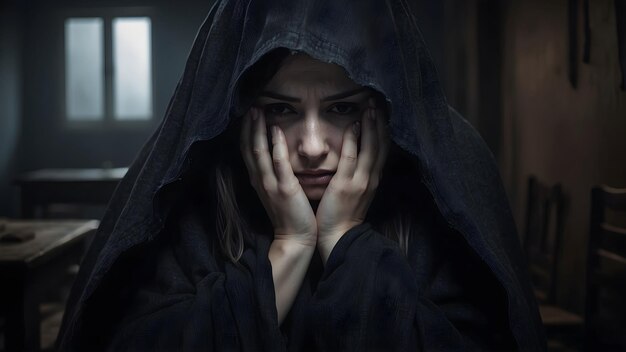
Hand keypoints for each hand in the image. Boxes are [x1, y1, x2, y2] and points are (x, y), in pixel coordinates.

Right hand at [240, 107, 316, 245]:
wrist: (296, 238)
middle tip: (250, 106)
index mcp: (259, 180)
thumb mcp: (278, 191)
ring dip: (257, 130)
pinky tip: (276, 129)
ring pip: (259, 152)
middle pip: (248, 148)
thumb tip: (276, 155)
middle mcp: (260, 180)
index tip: (248, 114)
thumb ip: (275, 173)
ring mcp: (270, 184)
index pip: (247, 151)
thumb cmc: (291, 214)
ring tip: (257, 111)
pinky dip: (275, 145)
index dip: (246, 132)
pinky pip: (278, 163)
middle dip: (248, 126)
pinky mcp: (285, 189)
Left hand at [316, 98, 389, 261]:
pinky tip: (354, 126)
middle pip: (381, 145)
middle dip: (381, 122)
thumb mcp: (357, 192)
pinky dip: (354, 141)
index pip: (382, 149)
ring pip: (370, 148)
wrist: (339, 236)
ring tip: (370, 107)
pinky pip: (352, 158)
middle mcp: (371, 178)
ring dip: (371, 126)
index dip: (383, 129)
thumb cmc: (343, 214)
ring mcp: (360, 181)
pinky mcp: (346, 185)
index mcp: (373, 179)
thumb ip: (359, 174)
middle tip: (378, 102)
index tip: (381, 111)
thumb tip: (358, 158)